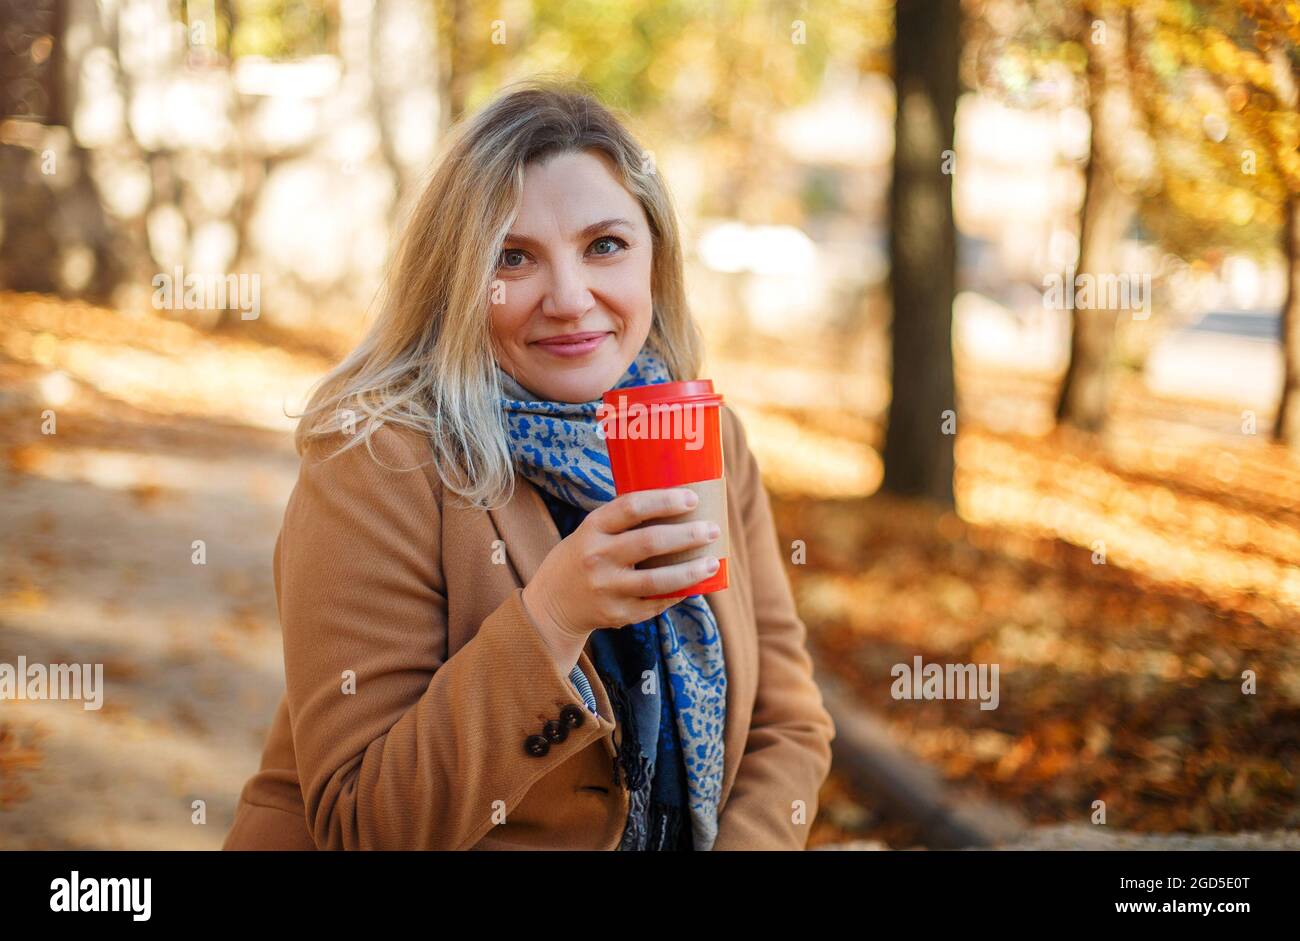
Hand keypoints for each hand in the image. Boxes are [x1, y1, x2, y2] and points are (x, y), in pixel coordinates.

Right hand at [521, 487, 721, 669]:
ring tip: (712, 563)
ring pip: (658, 580)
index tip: (692, 499)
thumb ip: (623, 522)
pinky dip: (677, 593)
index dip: (665, 501)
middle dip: (687, 535)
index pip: (631, 507)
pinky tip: (692, 585)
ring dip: (691, 571)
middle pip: (650, 542)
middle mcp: (597, 557)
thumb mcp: (591, 532)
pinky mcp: (615, 614)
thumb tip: (679, 509)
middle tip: (712, 530)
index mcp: (592, 528)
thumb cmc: (582, 558)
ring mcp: (606, 589)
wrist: (551, 604)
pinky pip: (655, 603)